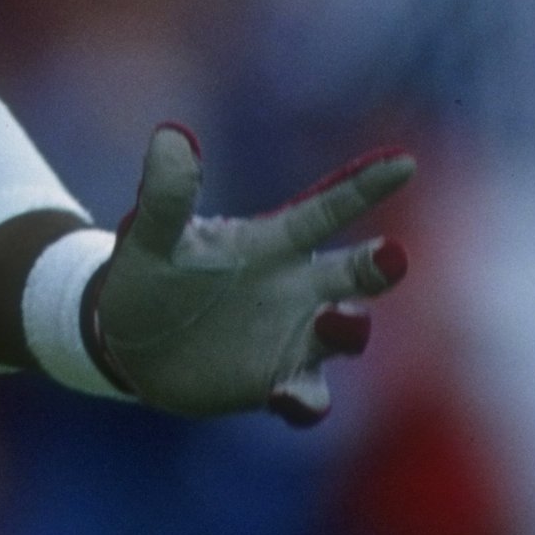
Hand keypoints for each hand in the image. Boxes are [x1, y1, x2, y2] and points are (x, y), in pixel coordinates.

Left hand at [92, 125, 413, 426]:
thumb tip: (171, 136)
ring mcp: (293, 338)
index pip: (329, 208)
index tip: (405, 162)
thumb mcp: (150, 235)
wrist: (129, 344)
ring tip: (333, 319)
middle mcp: (297, 287)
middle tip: (391, 256)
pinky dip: (304, 399)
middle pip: (355, 274)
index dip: (366, 185)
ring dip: (347, 328)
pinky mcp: (277, 382)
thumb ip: (166, 194)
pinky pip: (306, 396)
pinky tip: (285, 396)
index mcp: (273, 241)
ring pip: (344, 335)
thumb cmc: (148, 276)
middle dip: (378, 266)